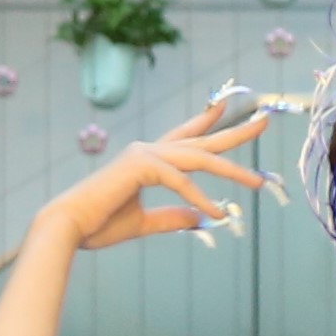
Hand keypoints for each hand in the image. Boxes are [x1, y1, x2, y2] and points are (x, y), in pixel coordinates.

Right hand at [30, 100, 271, 260]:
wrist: (69, 227)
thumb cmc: (98, 224)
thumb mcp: (144, 223)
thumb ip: (172, 219)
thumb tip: (200, 220)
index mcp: (147, 159)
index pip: (186, 137)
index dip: (208, 121)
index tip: (229, 108)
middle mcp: (148, 150)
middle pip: (201, 139)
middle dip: (235, 131)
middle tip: (266, 121)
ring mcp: (144, 155)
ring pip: (199, 158)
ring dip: (230, 169)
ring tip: (257, 182)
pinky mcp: (140, 168)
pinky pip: (180, 182)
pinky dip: (200, 199)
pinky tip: (217, 213)